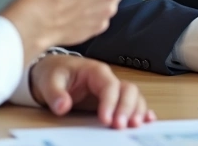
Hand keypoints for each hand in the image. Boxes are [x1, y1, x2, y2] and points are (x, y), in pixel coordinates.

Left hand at [29, 55, 156, 128]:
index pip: (110, 85)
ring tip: (134, 126)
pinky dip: (141, 111)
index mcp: (95, 71)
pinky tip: (146, 120)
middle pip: (128, 89)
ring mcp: (113, 90)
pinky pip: (132, 103)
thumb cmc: (54, 73)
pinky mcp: (113, 100)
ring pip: (134, 96)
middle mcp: (108, 79)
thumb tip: (63, 106)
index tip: (106, 119)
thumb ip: (55, 93)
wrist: (53, 72)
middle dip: (127, 108)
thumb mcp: (50, 80)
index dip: (110, 102)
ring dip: (137, 111)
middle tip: (121, 126)